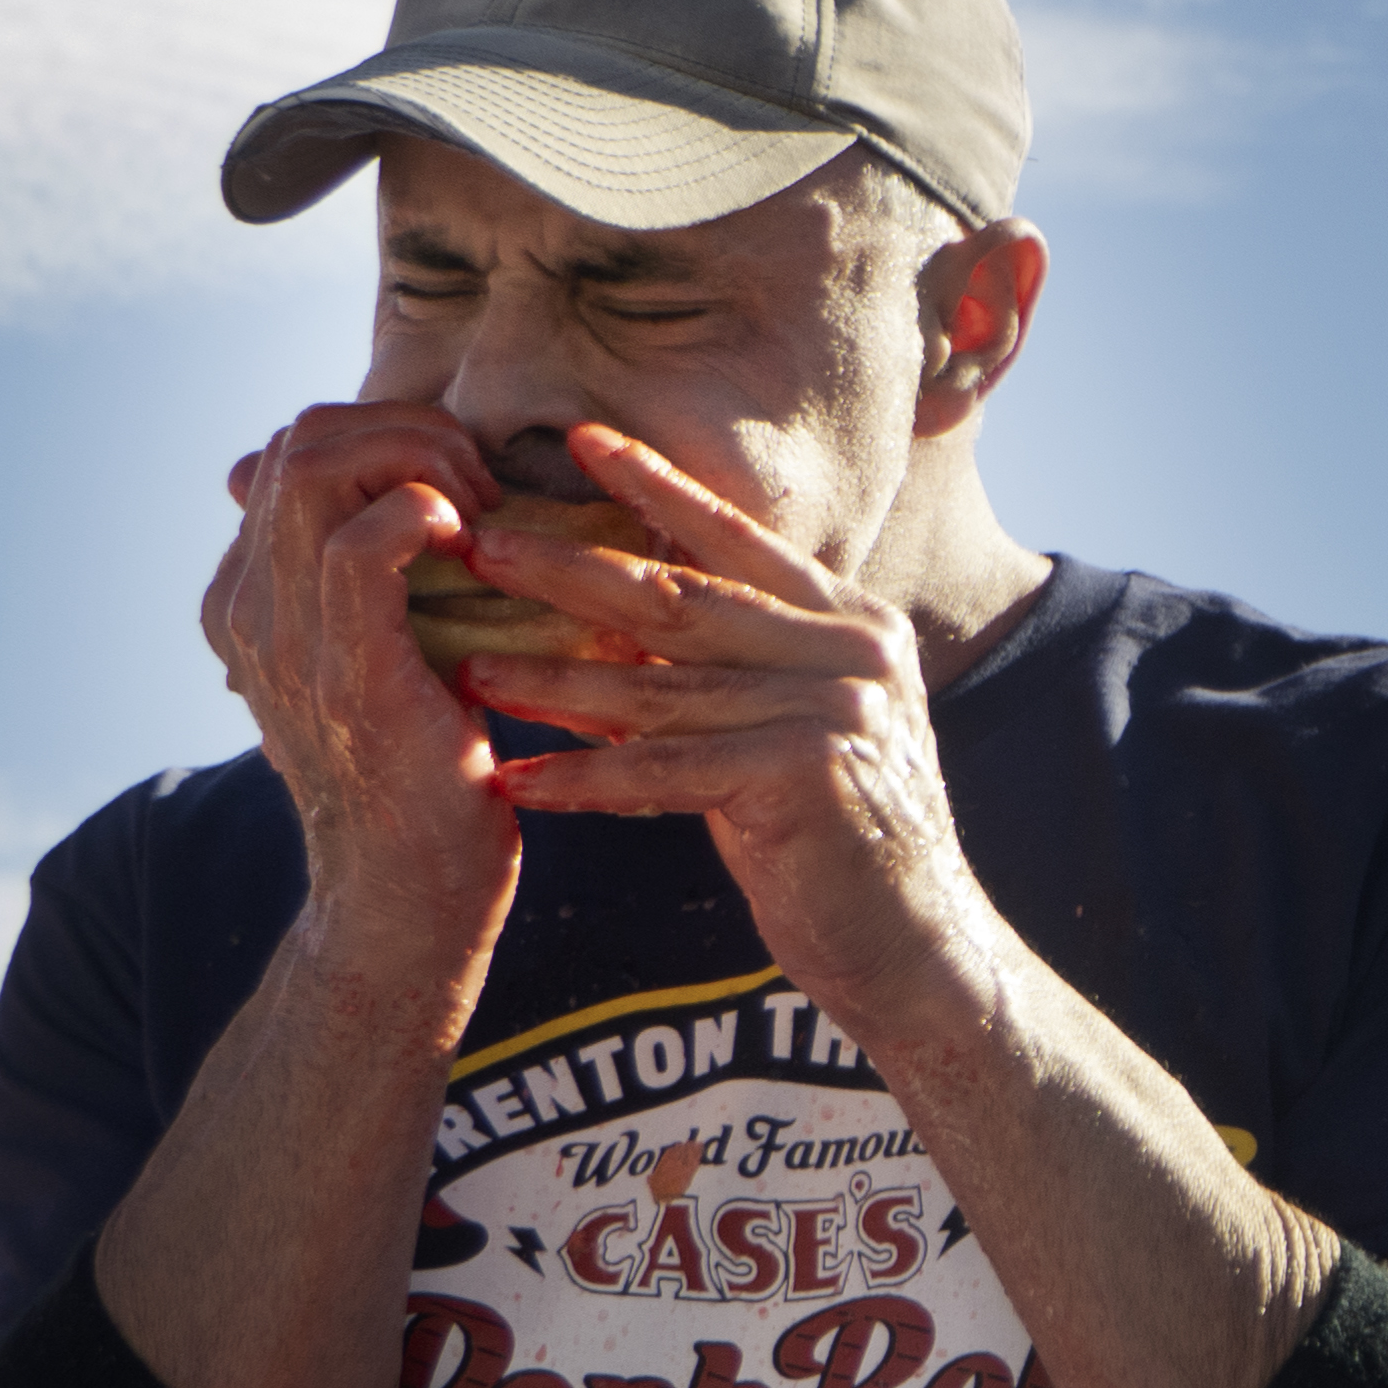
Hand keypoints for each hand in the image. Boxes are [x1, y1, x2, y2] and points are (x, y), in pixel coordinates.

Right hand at [205, 398, 523, 990]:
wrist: (407, 894)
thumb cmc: (424, 776)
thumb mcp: (387, 662)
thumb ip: (376, 590)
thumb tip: (405, 506)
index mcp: (250, 596)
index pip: (291, 450)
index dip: (384, 436)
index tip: (462, 488)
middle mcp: (249, 605)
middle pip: (299, 438)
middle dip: (405, 429)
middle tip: (478, 487)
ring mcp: (284, 637)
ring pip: (316, 469)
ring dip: (419, 462)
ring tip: (478, 513)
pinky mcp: (345, 672)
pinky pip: (359, 547)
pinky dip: (422, 517)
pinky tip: (469, 546)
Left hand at [452, 423, 1014, 1044]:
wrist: (916, 947)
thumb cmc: (837, 841)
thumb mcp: (787, 729)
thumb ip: (724, 666)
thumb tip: (605, 610)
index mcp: (855, 623)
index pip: (740, 540)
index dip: (659, 487)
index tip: (582, 441)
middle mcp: (854, 651)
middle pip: (686, 598)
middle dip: (572, 570)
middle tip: (481, 545)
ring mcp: (836, 709)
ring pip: (663, 686)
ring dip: (555, 681)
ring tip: (472, 672)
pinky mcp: (805, 775)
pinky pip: (666, 769)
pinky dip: (586, 777)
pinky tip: (519, 781)